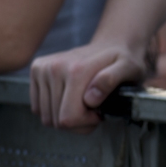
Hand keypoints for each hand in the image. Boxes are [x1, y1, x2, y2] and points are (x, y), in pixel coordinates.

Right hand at [29, 41, 146, 131]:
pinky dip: (53, 109)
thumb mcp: (129, 69)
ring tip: (83, 102)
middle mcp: (55, 67)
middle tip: (93, 108)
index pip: (69, 118)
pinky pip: (37, 108)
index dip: (86, 122)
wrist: (111, 44)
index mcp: (76, 70)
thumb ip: (112, 80)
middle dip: (77, 122)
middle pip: (56, 120)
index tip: (99, 112)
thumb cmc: (122, 61)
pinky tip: (69, 98)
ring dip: (65, 116)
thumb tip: (90, 98)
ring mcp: (43, 68)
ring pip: (46, 117)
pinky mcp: (36, 69)